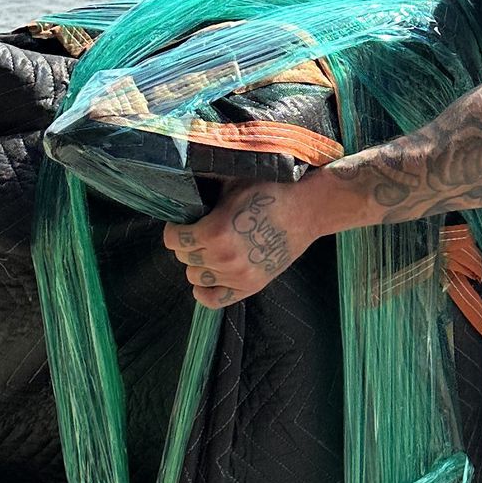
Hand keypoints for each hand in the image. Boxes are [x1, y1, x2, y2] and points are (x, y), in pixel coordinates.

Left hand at [162, 180, 311, 309]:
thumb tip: (178, 186)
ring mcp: (237, 276)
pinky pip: (212, 300)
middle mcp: (223, 258)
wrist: (307, 209)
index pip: (173, 239)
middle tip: (200, 232)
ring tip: (211, 249)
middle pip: (184, 258)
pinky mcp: (251, 286)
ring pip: (195, 278)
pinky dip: (205, 290)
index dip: (175, 228)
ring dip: (198, 264)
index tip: (183, 221)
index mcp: (215, 231)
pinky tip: (210, 275)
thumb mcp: (233, 182)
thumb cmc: (270, 190)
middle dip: (187, 244)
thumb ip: (203, 188)